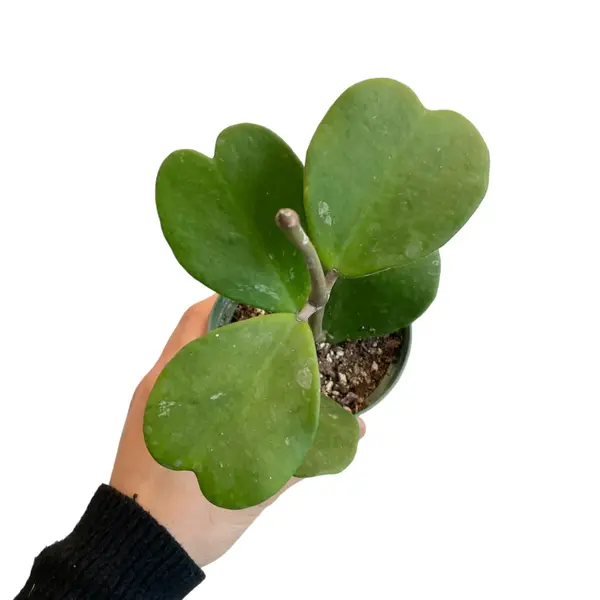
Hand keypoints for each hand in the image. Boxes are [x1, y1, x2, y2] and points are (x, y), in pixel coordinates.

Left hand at [110, 296, 364, 566]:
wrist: (141, 552)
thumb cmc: (193, 515)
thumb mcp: (256, 484)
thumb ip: (307, 454)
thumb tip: (359, 429)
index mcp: (178, 385)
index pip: (201, 316)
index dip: (236, 300)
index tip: (273, 300)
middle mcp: (161, 384)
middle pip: (198, 330)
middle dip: (238, 322)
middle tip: (279, 325)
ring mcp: (152, 401)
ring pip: (191, 355)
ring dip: (224, 347)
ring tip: (266, 353)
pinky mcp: (148, 420)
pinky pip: (183, 380)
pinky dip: (211, 373)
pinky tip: (241, 390)